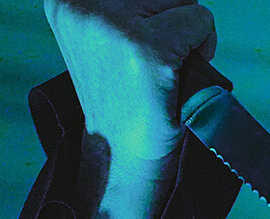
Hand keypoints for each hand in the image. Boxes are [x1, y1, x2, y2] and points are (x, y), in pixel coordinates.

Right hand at [43, 0, 217, 164]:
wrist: (120, 152)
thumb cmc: (122, 94)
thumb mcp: (102, 34)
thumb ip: (125, 5)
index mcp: (66, 0)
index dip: (151, 12)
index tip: (133, 45)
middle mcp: (84, 6)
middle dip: (171, 19)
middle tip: (152, 61)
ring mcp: (116, 28)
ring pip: (186, 0)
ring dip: (187, 33)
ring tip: (163, 68)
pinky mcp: (150, 50)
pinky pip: (201, 21)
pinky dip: (203, 47)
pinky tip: (177, 76)